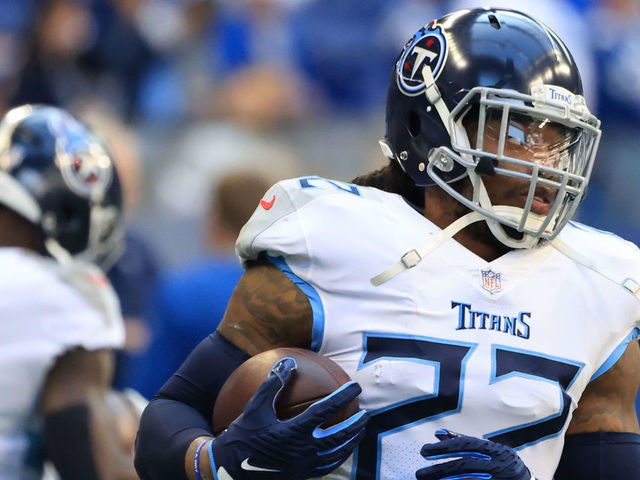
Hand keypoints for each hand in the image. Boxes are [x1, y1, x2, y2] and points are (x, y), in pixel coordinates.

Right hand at [210, 357, 367, 478]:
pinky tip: (342, 450)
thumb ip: (273, 384)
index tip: (355, 387)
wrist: (231, 469)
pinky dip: (339, 457)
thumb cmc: (242, 435)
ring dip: (352, 442)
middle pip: (338, 437)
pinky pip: (327, 467)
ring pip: (336, 455)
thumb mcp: (255, 407)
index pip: (325, 412)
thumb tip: (288, 362)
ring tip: (361, 431)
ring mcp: (303, 466)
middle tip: (366, 413)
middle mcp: (302, 451)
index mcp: (292, 432)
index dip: (342, 398)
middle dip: (355, 424)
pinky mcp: (302, 475)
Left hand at [416, 430, 535, 479]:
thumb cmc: (501, 462)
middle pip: (463, 465)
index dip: (444, 448)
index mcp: (493, 449)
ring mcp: (497, 478)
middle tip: (419, 473)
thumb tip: (437, 433)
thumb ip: (463, 441)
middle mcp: (497, 463)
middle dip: (439, 469)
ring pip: (467, 479)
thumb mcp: (486, 449)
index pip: (465, 446)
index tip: (423, 451)